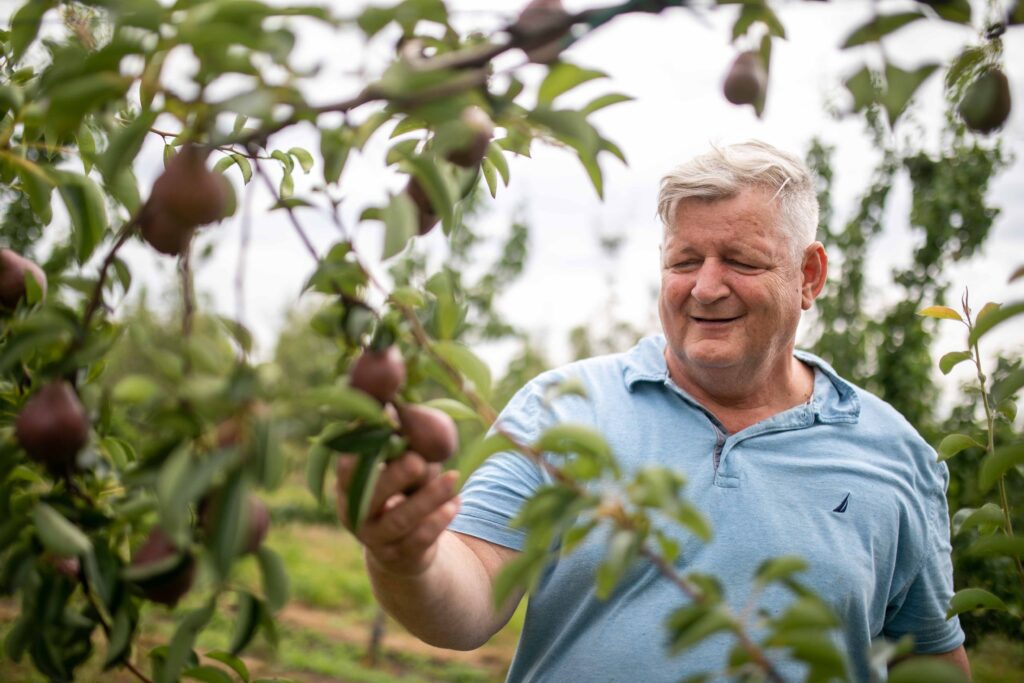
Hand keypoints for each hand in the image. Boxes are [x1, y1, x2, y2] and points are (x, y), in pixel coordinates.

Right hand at [336, 450, 459, 575]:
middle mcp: (355, 515)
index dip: (357, 460)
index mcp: (349, 488)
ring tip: (452, 478)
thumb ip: (407, 459)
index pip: (346, 473)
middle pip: (371, 497)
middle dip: (395, 477)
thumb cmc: (403, 494)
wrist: (404, 549)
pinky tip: (455, 503)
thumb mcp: (402, 474)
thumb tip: (420, 453)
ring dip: (428, 498)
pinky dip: (438, 521)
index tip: (378, 441)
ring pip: (399, 520)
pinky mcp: (398, 557)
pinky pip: (418, 540)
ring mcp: (375, 539)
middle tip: (417, 461)